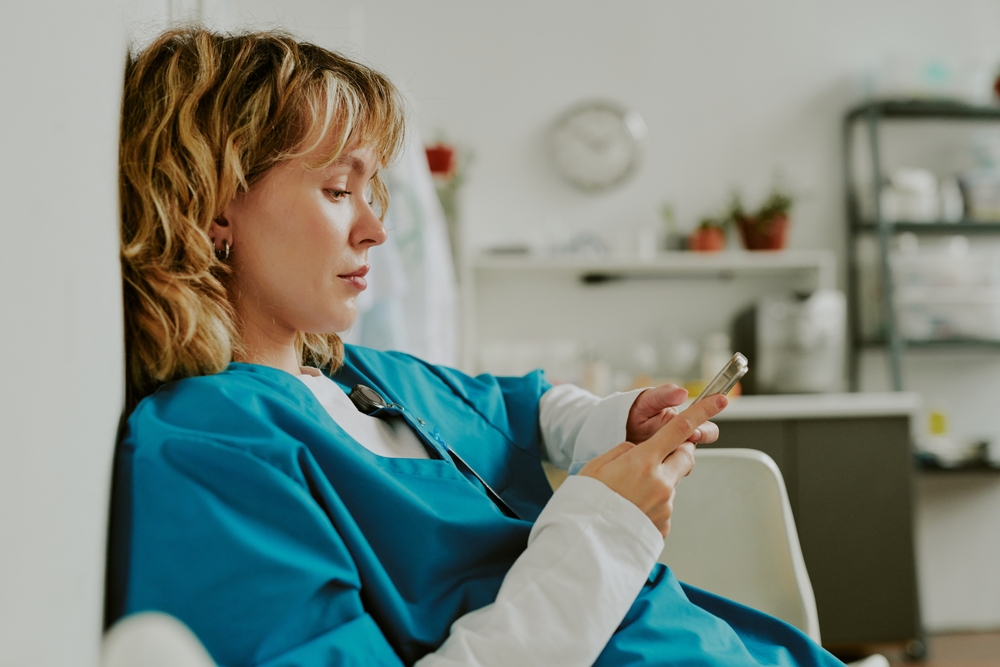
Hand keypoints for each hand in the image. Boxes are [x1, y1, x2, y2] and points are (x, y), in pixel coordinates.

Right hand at [579, 394, 727, 537]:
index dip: (703, 412)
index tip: (720, 400)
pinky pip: (663, 507)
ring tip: (627, 496)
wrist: (586, 542)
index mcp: (643, 462)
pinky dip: (651, 505)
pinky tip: (631, 511)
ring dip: (657, 482)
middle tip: (656, 455)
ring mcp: (665, 506)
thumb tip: (638, 450)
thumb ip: (624, 451)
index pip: (680, 429)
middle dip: (678, 450)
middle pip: (685, 456)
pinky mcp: (664, 525)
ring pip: (671, 483)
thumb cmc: (587, 502)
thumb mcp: (597, 465)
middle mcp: (661, 483)